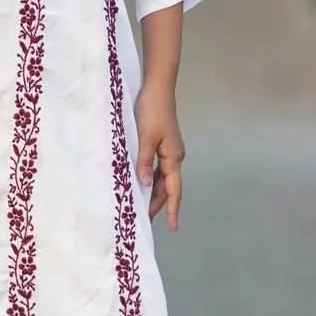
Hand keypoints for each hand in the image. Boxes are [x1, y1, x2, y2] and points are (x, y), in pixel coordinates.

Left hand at [135, 84, 185, 229]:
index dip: (173, 209)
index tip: (173, 227)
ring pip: (162, 177)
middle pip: (168, 186)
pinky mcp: (162, 142)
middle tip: (146, 220)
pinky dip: (151, 177)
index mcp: (173, 157)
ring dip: (154, 192)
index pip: (173, 190)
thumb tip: (145, 184)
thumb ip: (144, 162)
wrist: (158, 88)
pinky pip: (158, 167)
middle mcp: (174, 156)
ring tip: (142, 206)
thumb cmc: (152, 111)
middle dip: (159, 204)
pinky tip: (141, 182)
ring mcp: (169, 149)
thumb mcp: (145, 138)